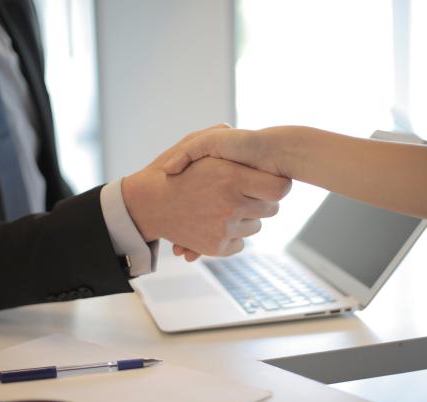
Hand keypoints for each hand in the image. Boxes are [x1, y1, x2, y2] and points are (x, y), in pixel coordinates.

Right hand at [122, 131, 291, 257]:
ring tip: (224, 207)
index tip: (268, 182)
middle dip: (260, 201)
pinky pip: (239, 244)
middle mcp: (231, 205)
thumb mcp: (191, 144)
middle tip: (245, 194)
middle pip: (271, 209)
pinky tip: (216, 224)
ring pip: (255, 227)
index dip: (277, 184)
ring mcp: (224, 229)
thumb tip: (234, 130)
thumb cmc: (170, 171)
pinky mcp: (216, 247)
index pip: (279, 188)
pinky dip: (232, 236)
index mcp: (231, 178)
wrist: (146, 204)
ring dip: (245, 219)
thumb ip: (217, 135)